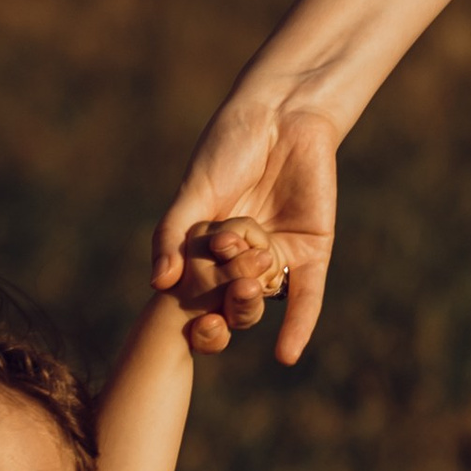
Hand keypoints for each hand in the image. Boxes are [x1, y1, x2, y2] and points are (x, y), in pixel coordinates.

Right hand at [150, 97, 338, 362]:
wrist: (281, 115)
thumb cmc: (228, 146)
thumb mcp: (195, 191)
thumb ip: (173, 235)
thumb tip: (158, 285)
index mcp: (205, 248)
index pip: (194, 293)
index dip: (189, 310)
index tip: (183, 316)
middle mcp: (239, 260)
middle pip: (228, 300)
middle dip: (224, 295)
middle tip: (223, 268)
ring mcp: (276, 258)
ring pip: (261, 298)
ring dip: (251, 299)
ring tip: (246, 286)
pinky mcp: (312, 253)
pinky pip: (306, 298)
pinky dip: (298, 326)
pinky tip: (286, 355)